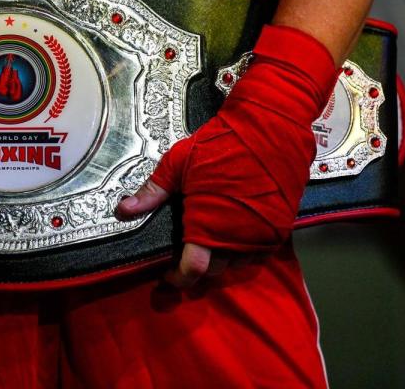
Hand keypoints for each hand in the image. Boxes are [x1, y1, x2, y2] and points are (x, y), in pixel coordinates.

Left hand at [117, 25, 338, 287]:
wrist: (272, 126)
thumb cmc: (223, 142)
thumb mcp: (179, 162)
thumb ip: (152, 191)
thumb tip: (124, 211)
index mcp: (210, 224)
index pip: (193, 271)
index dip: (177, 279)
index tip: (167, 276)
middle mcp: (239, 237)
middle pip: (215, 270)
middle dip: (197, 267)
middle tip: (184, 254)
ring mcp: (263, 234)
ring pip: (237, 263)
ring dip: (221, 258)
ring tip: (208, 240)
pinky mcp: (280, 226)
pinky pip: (258, 250)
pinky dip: (242, 248)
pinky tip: (231, 232)